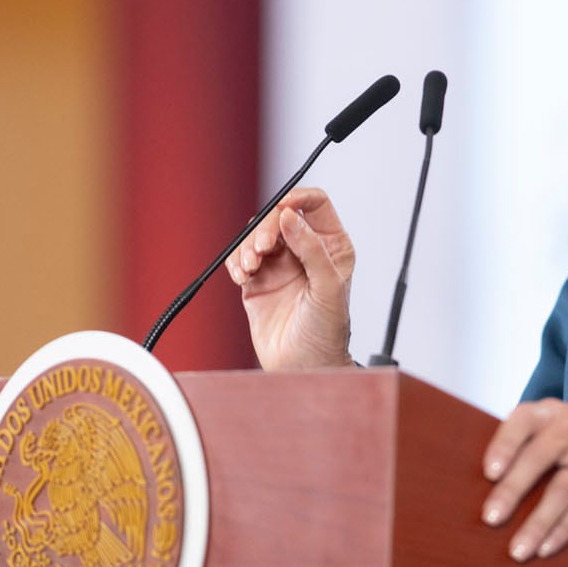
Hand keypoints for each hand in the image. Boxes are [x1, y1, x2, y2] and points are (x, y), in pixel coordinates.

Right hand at [224, 187, 355, 369]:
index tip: (282, 209)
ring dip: (247, 247)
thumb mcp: (328, 288)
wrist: (304, 368)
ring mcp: (280, 264)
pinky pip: (240, 258)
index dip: (297, 198)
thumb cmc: (327, 332)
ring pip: (256, 235)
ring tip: (249, 269)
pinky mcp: (258, 280)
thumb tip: (290, 216)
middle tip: (261, 250)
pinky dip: (236, 262)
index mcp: (331, 245)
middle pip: (279, 216)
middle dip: (265, 228)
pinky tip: (242, 277)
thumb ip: (311, 249)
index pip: (315, 204)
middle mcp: (305, 250)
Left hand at [480, 399, 567, 561]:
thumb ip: (530, 444)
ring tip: (518, 549)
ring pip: (563, 488)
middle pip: (539, 457)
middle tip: (491, 519)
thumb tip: (485, 482)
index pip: (523, 419)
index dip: (504, 444)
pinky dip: (565, 528)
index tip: (488, 473)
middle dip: (513, 490)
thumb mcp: (561, 429)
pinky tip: (548, 546)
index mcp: (553, 411)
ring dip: (538, 522)